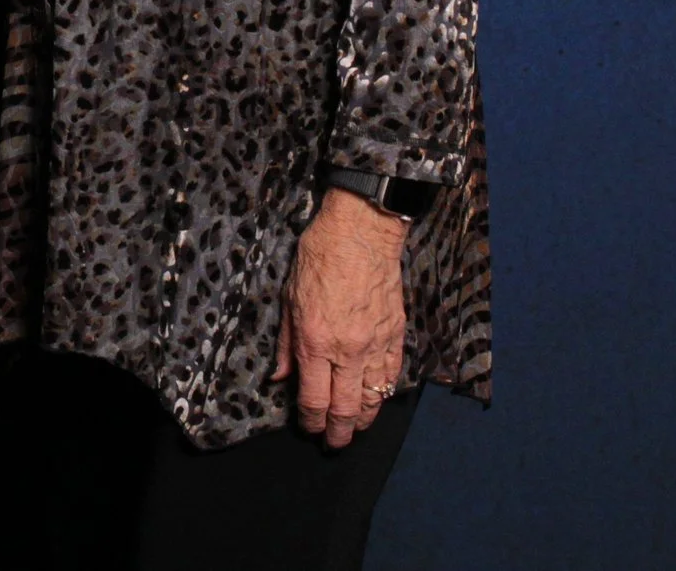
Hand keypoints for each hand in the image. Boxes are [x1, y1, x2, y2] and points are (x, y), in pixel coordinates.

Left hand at [271, 188, 407, 448]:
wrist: (361, 233)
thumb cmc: (318, 258)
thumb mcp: (289, 299)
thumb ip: (286, 344)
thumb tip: (280, 378)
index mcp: (315, 342)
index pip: (313, 399)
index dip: (310, 421)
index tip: (308, 428)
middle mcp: (346, 350)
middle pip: (345, 409)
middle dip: (339, 433)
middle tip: (334, 443)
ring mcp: (375, 345)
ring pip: (373, 398)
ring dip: (364, 420)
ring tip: (356, 428)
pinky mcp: (396, 335)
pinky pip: (392, 376)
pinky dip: (383, 394)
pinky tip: (376, 400)